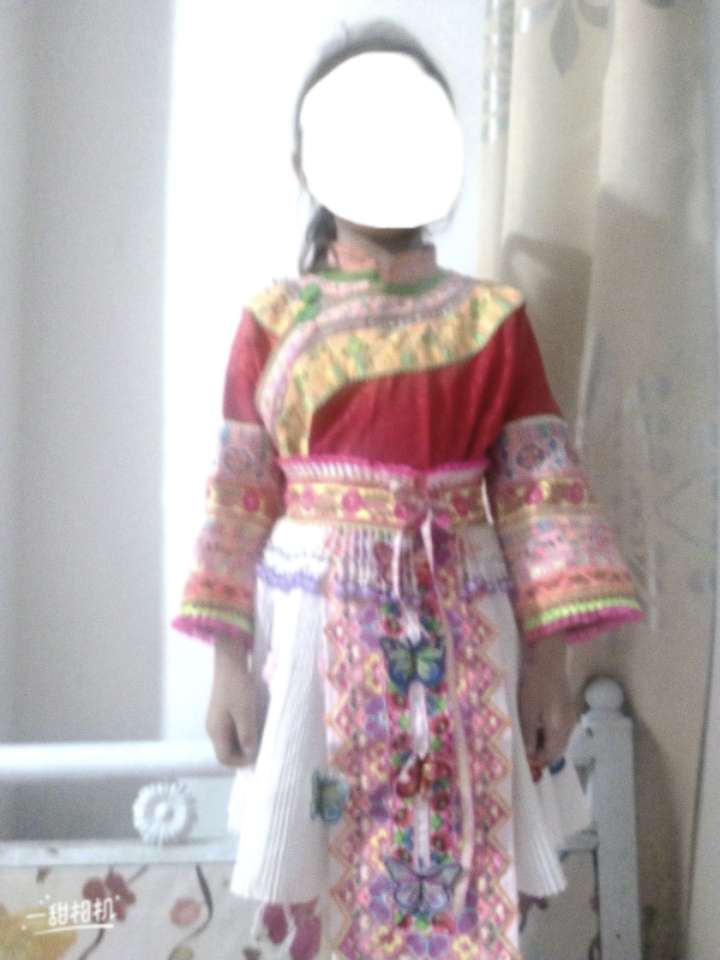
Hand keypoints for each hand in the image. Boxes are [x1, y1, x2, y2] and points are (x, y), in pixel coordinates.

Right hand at [205, 637, 257, 767]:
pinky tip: (254, 723)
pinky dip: (242, 730)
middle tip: (261, 746)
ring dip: (244, 741)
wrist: (230, 662)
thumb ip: (247, 734)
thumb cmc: (237, 687)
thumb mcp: (245, 712)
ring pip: (230, 739)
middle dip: (243, 752)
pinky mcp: (222, 710)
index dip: (240, 762)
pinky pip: (232, 728)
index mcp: (216, 731)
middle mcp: (213, 728)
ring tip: (260, 735)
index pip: (224, 758)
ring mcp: (217, 719)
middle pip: (226, 750)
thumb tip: (249, 753)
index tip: (257, 755)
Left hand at [518, 633, 576, 771]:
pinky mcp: (566, 708)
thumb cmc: (536, 686)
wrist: (549, 661)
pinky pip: (558, 728)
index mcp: (559, 729)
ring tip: (526, 739)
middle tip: (524, 752)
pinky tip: (535, 726)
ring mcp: (569, 716)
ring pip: (558, 739)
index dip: (538, 761)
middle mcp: (568, 726)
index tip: (524, 761)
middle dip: (542, 754)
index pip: (551, 755)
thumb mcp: (528, 711)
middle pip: (557, 749)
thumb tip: (529, 754)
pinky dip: (547, 732)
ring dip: (544, 743)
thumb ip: (529, 735)